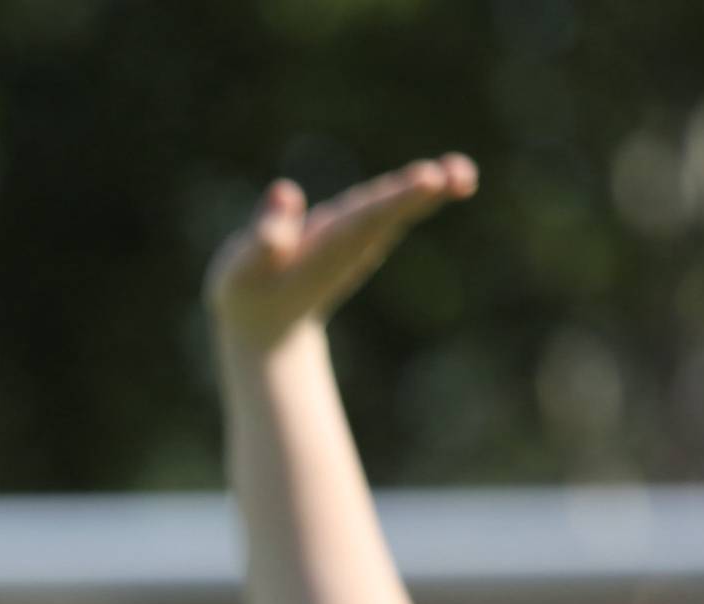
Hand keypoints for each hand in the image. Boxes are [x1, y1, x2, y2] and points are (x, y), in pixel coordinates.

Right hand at [205, 157, 476, 359]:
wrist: (267, 330)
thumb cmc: (246, 293)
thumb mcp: (240, 270)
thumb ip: (262, 238)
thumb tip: (285, 191)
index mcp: (323, 249)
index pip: (362, 219)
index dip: (393, 199)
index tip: (428, 181)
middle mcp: (348, 244)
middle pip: (387, 214)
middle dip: (418, 194)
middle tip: (460, 176)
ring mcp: (358, 241)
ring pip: (395, 211)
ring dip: (430, 190)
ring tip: (462, 174)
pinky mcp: (359, 234)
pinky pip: (392, 209)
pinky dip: (420, 193)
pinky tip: (444, 177)